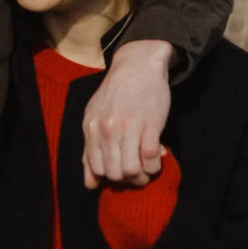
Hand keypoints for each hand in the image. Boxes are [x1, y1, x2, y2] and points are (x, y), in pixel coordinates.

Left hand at [82, 39, 171, 189]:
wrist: (138, 65)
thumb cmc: (116, 92)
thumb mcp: (95, 115)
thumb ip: (90, 148)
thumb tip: (90, 183)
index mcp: (92, 128)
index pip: (96, 168)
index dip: (110, 179)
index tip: (120, 175)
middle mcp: (107, 130)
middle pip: (114, 173)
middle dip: (127, 181)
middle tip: (136, 175)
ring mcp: (129, 127)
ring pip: (132, 170)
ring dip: (142, 177)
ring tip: (147, 171)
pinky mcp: (150, 124)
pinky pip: (150, 158)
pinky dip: (154, 166)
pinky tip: (157, 160)